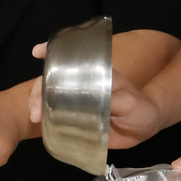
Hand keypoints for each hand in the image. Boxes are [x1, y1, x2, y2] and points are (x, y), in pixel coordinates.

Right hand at [28, 43, 162, 149]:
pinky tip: (42, 128)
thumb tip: (94, 99)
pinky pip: (58, 120)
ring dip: (39, 107)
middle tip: (37, 109)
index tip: (37, 52)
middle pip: (52, 82)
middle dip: (38, 91)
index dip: (52, 52)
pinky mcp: (76, 121)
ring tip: (37, 118)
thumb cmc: (139, 108)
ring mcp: (76, 104)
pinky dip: (47, 124)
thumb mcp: (130, 102)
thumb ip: (114, 99)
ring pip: (50, 101)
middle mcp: (80, 87)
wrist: (144, 129)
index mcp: (93, 75)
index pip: (70, 59)